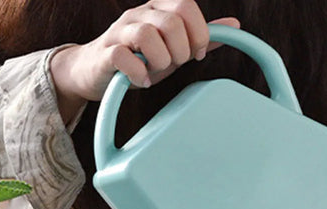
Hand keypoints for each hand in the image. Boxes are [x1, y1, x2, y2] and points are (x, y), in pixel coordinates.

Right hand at [50, 0, 239, 121]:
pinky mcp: (106, 53)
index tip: (196, 54)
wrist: (92, 73)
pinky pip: (125, 56)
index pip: (186, 7)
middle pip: (171, 20)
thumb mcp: (171, 48)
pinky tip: (141, 81)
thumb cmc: (135, 60)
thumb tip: (234, 26)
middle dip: (180, 48)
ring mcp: (120, 32)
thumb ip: (198, 37)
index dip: (198, 32)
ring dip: (160, 60)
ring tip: (156, 72)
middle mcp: (139, 14)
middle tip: (176, 65)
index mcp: (158, 8)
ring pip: (148, 34)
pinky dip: (138, 73)